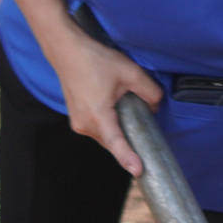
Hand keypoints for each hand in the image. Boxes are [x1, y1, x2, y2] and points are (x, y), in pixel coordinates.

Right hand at [45, 25, 162, 176]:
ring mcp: (78, 122)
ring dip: (119, 134)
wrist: (67, 52)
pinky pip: (98, 129)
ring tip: (135, 125)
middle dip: (129, 146)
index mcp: (97, 114)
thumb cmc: (95, 60)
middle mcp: (84, 123)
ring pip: (105, 136)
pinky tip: (121, 117)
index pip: (115, 142)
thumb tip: (155, 106)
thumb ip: (149, 91)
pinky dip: (110, 128)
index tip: (138, 171)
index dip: (127, 157)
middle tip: (149, 149)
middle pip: (112, 142)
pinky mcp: (77, 118)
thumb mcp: (130, 72)